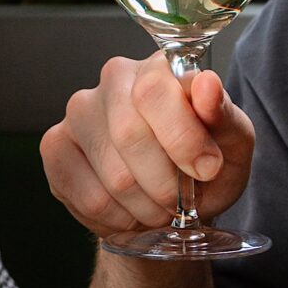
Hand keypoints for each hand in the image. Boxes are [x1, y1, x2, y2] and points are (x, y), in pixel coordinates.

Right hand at [41, 53, 254, 240]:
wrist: (172, 201)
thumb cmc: (204, 165)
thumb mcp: (231, 145)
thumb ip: (224, 116)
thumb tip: (207, 85)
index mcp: (159, 67)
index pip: (154, 89)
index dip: (182, 138)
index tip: (207, 170)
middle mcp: (114, 79)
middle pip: (129, 135)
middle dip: (166, 184)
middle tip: (181, 202)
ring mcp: (79, 111)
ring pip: (112, 175)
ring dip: (146, 208)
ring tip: (159, 209)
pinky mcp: (55, 146)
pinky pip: (90, 197)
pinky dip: (120, 219)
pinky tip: (131, 212)